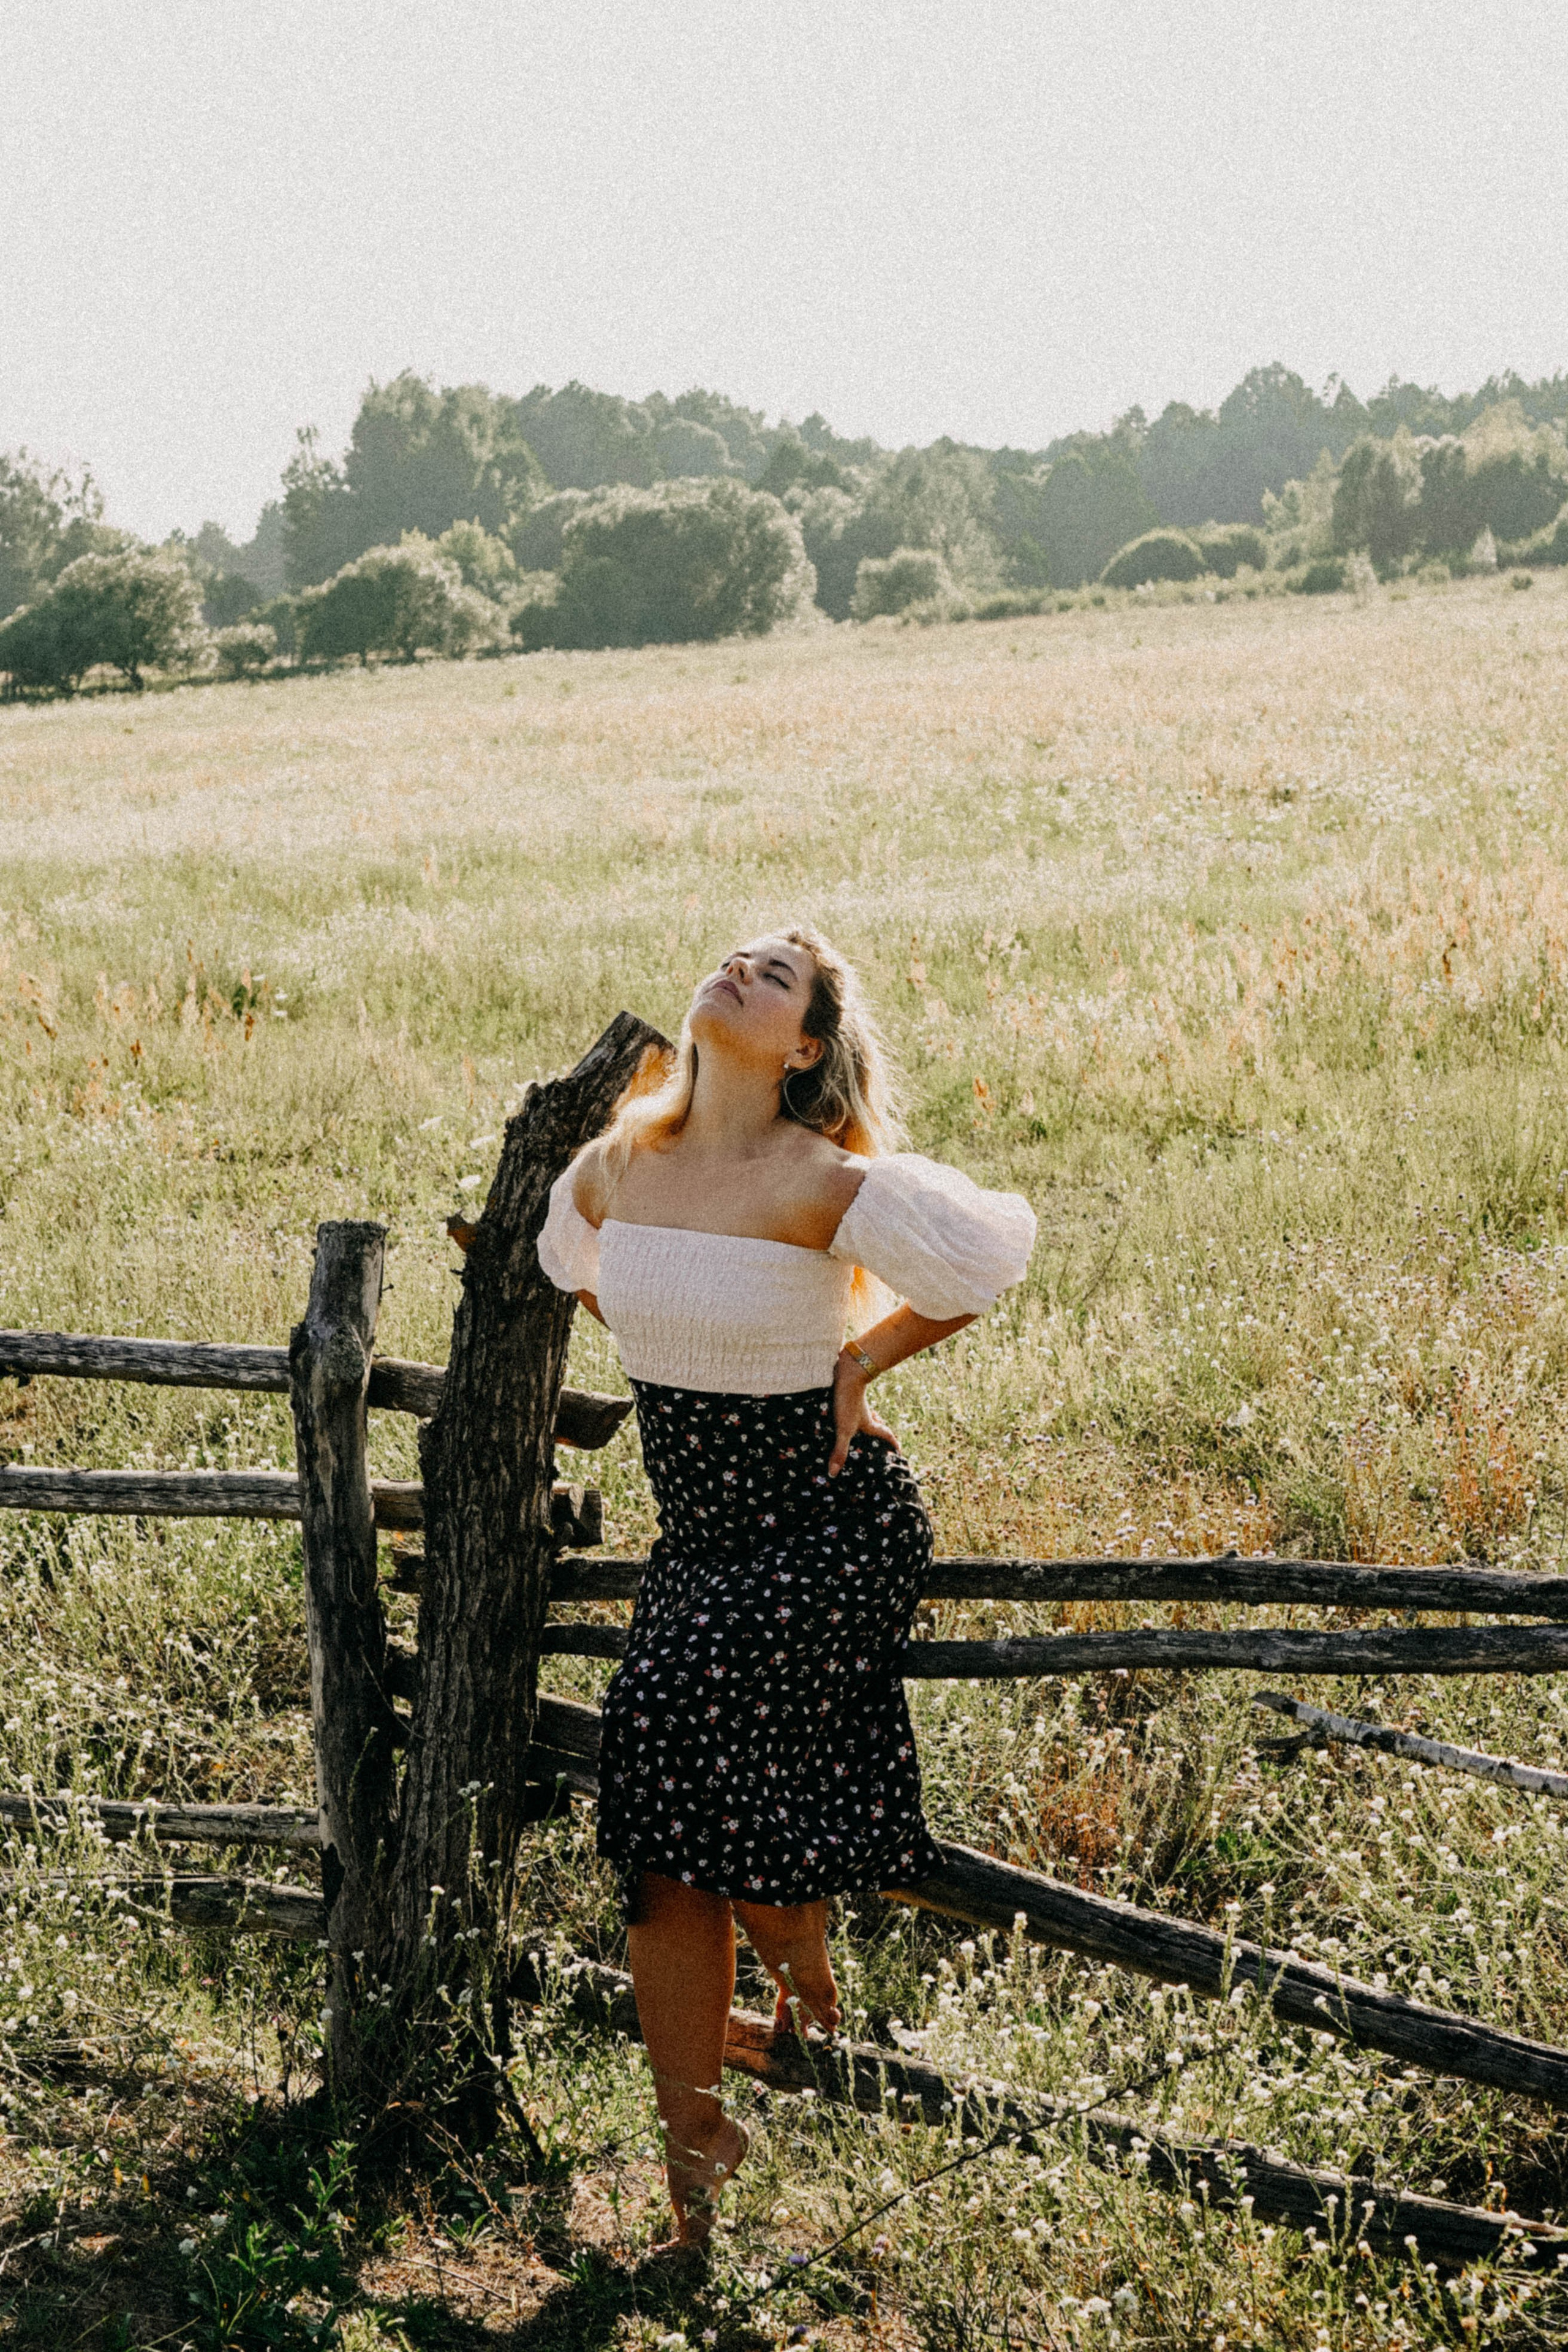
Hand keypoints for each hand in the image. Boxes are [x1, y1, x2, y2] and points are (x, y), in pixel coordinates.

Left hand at [828, 1350, 897, 1476]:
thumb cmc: (848, 1403)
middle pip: (876, 1425)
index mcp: (869, 1423)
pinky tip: (840, 1413)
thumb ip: (839, 1451)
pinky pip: (852, 1408)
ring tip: (859, 1430)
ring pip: (865, 1415)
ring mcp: (857, 1404)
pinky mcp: (847, 1396)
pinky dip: (850, 1413)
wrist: (847, 1374)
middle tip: (879, 1442)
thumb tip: (833, 1474)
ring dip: (864, 1422)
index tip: (899, 1449)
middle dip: (879, 1434)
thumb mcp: (843, 1430)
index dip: (892, 1442)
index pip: (885, 1434)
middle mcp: (865, 1414)